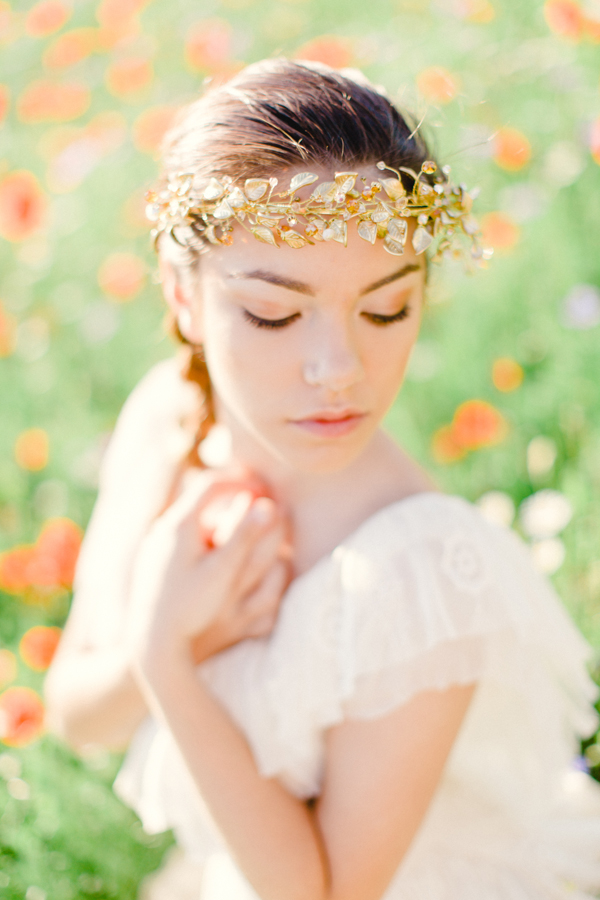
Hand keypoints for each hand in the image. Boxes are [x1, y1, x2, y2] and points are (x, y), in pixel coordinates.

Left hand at [126, 469, 290, 676]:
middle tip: (257, 498)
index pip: (211, 485)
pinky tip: (218, 547)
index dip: (241, 481)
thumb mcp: (223, 572)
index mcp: (179, 525)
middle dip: (230, 495)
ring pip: (190, 517)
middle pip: (199, 498)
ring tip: (241, 521)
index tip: (264, 488)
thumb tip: (268, 506)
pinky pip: (181, 535)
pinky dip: (205, 532)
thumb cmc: (190, 608)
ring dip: (217, 514)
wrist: (150, 641)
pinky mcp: (152, 561)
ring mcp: (154, 545)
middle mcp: (162, 529)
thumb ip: (245, 538)